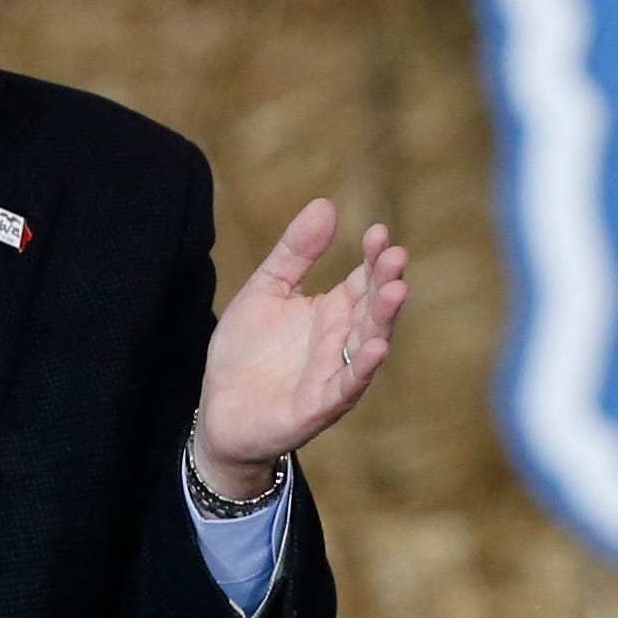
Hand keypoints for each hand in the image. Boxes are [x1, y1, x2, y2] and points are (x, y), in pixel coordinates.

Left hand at [194, 200, 408, 494]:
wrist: (220, 414)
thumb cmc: (246, 353)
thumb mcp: (265, 290)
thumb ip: (295, 253)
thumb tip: (326, 203)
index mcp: (333, 310)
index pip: (364, 278)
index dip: (374, 256)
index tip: (378, 232)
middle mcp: (342, 339)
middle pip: (373, 306)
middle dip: (387, 281)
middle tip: (396, 255)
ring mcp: (335, 371)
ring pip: (370, 340)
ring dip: (385, 318)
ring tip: (397, 290)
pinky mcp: (321, 403)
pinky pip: (348, 384)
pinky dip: (364, 366)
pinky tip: (377, 346)